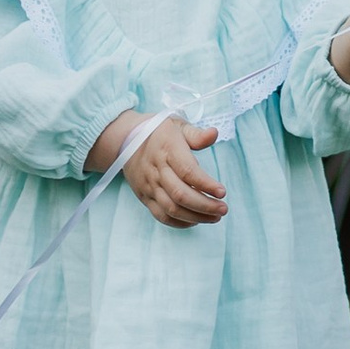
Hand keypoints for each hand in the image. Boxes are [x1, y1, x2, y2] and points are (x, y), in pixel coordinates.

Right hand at [88, 110, 227, 225]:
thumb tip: (214, 134)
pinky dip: (179, 222)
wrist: (126, 139)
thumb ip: (196, 134)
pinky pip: (161, 215)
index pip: (187, 171)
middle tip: (223, 209)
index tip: (222, 192)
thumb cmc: (159, 132)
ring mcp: (149, 185)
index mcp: (167, 149)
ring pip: (172, 208)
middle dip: (205, 205)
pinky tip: (196, 220)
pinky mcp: (145, 197)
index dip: (205, 184)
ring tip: (215, 217)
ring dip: (195, 216)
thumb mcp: (177, 125)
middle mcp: (156, 170)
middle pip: (180, 194)